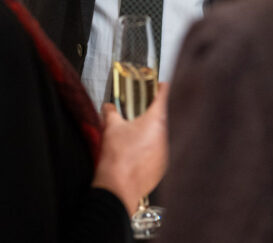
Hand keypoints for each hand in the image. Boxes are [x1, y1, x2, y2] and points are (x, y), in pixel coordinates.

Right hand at [92, 83, 168, 212]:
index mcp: (155, 121)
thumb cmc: (117, 157)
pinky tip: (133, 153)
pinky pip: (156, 153)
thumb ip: (111, 112)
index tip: (160, 84)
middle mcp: (164, 136)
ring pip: (158, 136)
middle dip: (148, 114)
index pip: (163, 97)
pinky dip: (147, 150)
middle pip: (160, 118)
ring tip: (131, 136)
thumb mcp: (110, 127)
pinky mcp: (160, 167)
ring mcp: (164, 153)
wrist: (118, 188)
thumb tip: (108, 106)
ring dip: (147, 134)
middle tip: (136, 112)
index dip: (161, 88)